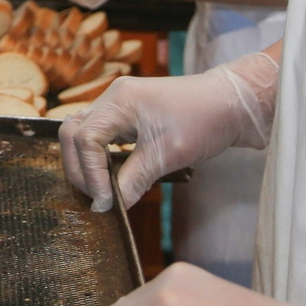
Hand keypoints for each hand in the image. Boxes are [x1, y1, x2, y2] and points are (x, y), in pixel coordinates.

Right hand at [61, 51, 278, 210]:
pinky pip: (99, 135)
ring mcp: (119, 105)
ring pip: (82, 133)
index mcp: (120, 100)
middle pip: (72, 133)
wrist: (233, 104)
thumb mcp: (168, 154)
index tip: (106, 202)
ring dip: (85, 163)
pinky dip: (98, 157)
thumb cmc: (205, 121)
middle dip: (79, 169)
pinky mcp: (129, 115)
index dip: (90, 174)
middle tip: (98, 199)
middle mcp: (113, 98)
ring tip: (101, 191)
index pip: (84, 138)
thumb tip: (111, 207)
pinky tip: (111, 177)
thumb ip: (134, 179)